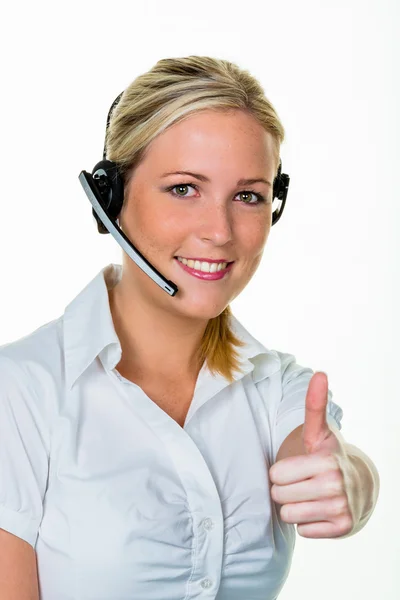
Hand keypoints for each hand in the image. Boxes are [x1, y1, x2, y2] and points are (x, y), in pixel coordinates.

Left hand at [269, 372, 359, 537]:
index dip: (281, 472)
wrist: (359, 485)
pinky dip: (307, 524)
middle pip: (279, 496)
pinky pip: (303, 531)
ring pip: (289, 516)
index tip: (296, 468)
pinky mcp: (343, 528)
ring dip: (294, 508)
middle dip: (285, 491)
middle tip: (302, 483)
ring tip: (309, 496)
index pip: (275, 475)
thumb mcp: (318, 432)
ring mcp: (341, 508)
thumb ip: (313, 405)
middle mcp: (335, 484)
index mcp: (325, 460)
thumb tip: (319, 373)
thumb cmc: (328, 456)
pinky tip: (319, 510)